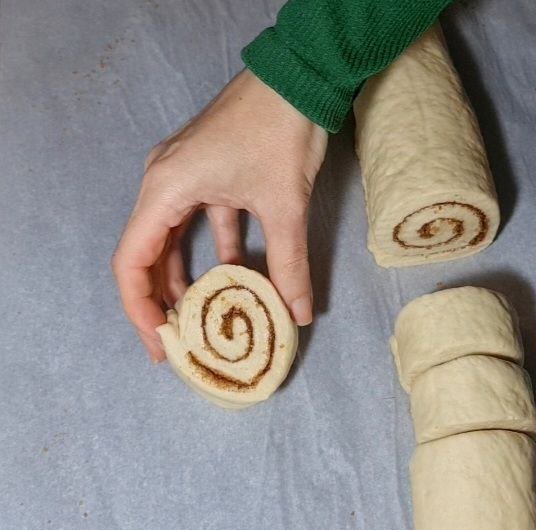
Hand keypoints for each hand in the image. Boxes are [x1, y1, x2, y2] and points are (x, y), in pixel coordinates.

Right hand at [112, 69, 327, 361]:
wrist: (299, 75)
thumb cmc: (280, 131)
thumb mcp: (283, 206)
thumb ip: (288, 264)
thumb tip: (299, 314)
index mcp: (164, 189)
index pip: (132, 262)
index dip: (139, 309)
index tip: (161, 343)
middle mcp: (164, 183)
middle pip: (148, 254)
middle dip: (161, 301)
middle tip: (179, 341)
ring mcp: (185, 177)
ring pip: (175, 240)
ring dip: (188, 278)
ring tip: (203, 317)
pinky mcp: (209, 173)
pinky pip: (201, 222)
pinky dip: (216, 251)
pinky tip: (238, 278)